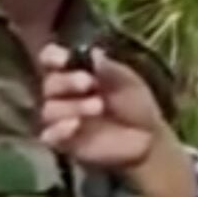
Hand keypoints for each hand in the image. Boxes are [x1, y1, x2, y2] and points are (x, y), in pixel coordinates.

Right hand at [38, 44, 168, 167]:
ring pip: (50, 110)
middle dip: (67, 81)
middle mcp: (64, 94)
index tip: (63, 59)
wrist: (148, 139)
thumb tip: (93, 53)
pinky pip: (50, 136)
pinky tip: (75, 125)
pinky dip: (59, 130)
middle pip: (49, 84)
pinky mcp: (64, 143)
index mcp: (75, 72)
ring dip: (72, 106)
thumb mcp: (128, 83)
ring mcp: (62, 119)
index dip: (52, 57)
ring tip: (98, 107)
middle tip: (88, 83)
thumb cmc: (136, 105)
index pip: (50, 59)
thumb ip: (109, 69)